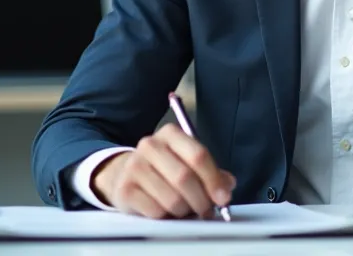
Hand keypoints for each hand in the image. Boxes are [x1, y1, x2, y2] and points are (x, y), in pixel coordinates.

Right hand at [90, 124, 235, 218]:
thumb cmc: (164, 170)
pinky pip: (155, 211)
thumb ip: (211, 173)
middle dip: (201, 200)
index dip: (214, 180)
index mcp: (171, 134)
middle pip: (184, 178)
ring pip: (172, 199)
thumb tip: (227, 186)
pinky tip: (166, 212)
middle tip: (206, 212)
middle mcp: (150, 145)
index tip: (223, 198)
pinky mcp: (125, 189)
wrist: (125, 174)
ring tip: (184, 210)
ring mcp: (135, 166)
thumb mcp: (188, 163)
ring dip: (184, 211)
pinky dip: (166, 217)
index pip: (198, 155)